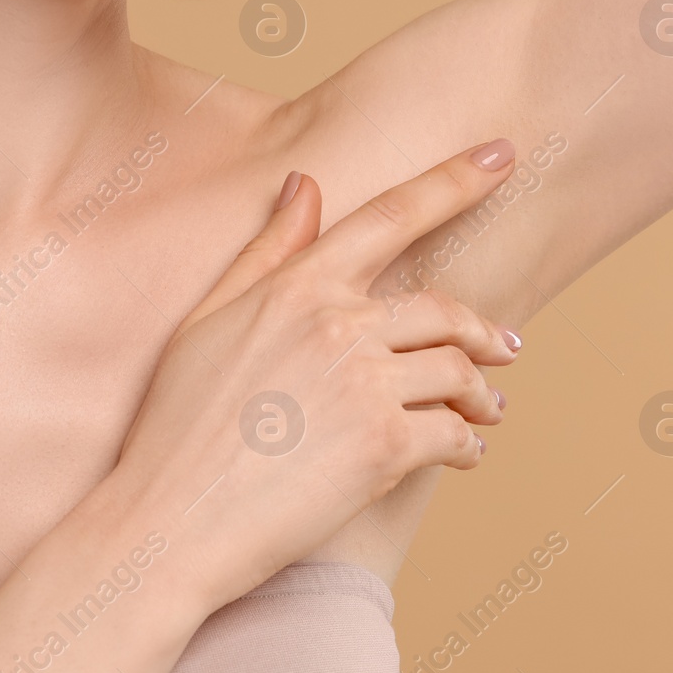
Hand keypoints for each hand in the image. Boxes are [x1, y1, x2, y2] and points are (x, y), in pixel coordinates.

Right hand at [110, 140, 521, 607]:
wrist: (168, 519)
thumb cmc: (175, 425)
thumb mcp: (207, 321)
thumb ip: (266, 252)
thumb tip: (306, 185)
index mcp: (297, 286)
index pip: (392, 215)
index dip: (455, 179)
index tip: (503, 153)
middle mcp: (338, 324)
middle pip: (442, 307)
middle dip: (481, 328)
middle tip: (504, 347)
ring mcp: (365, 384)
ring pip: (458, 370)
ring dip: (483, 392)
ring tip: (488, 409)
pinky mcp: (385, 446)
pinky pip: (455, 433)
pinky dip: (468, 445)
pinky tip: (463, 455)